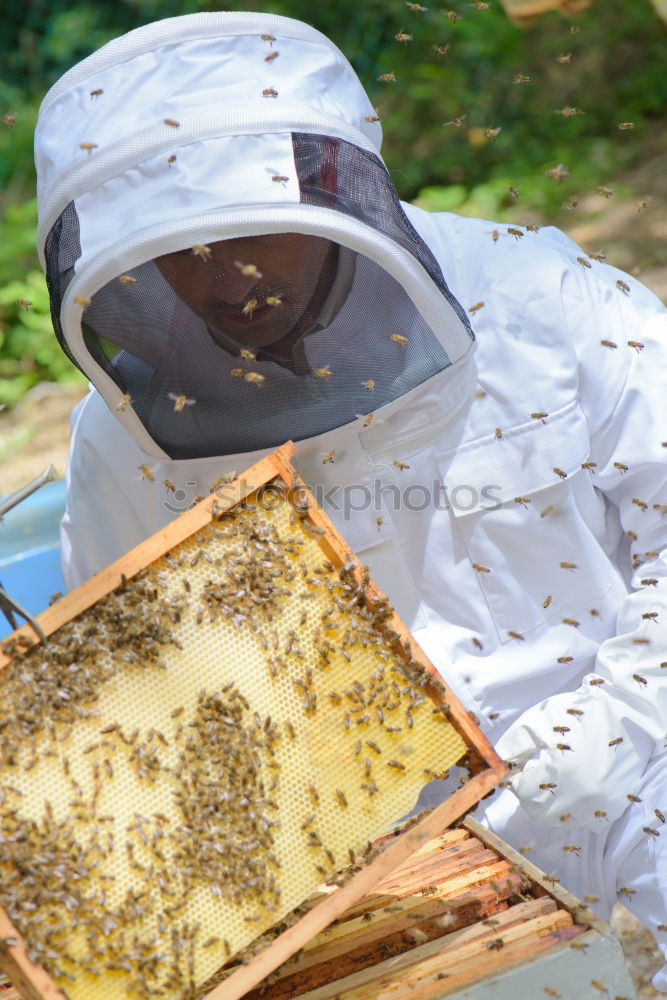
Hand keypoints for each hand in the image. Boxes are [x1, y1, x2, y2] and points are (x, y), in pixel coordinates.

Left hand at [494, 687, 653, 829]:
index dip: (516, 779)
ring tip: (553, 779)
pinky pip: (584, 819)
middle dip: (529, 796)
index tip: (519, 768)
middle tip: (531, 776)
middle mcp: (580, 796)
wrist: (624, 713)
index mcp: (559, 774)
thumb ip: (514, 745)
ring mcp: (599, 804)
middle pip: (539, 812)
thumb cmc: (578, 713)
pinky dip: (572, 809)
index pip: (523, 792)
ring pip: (561, 819)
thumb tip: (501, 765)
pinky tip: (572, 786)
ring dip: (549, 805)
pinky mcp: (613, 805)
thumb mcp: (538, 721)